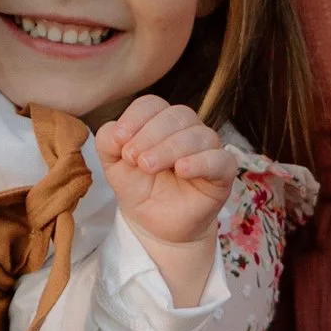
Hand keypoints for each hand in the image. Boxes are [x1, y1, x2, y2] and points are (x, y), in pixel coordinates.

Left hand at [96, 94, 236, 292]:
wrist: (153, 225)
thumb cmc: (138, 188)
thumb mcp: (114, 166)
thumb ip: (108, 143)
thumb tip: (116, 130)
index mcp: (160, 121)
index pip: (152, 104)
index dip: (135, 118)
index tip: (120, 140)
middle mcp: (187, 129)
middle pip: (177, 115)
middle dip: (151, 135)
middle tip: (135, 159)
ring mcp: (207, 149)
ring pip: (199, 134)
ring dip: (171, 148)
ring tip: (149, 167)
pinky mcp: (222, 173)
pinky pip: (221, 159)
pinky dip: (201, 161)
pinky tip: (182, 170)